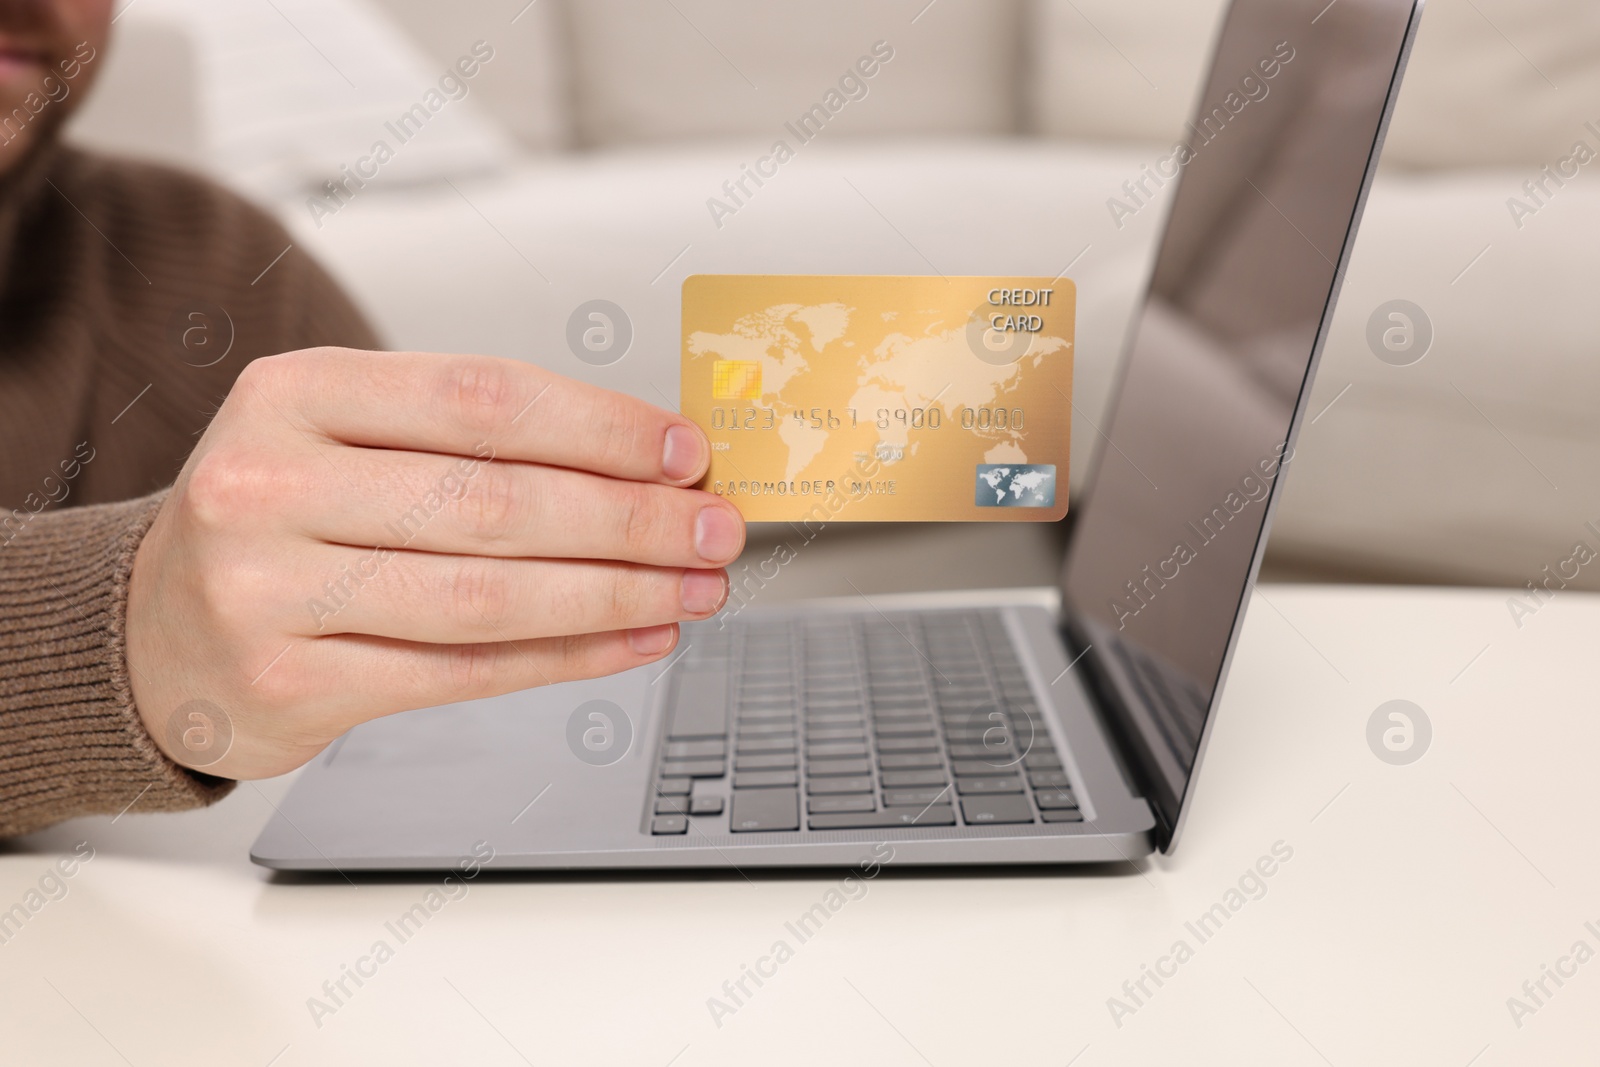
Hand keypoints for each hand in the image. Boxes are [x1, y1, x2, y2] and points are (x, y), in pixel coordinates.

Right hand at [125, 348, 742, 778]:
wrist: (156, 629)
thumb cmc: (282, 518)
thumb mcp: (348, 440)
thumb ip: (477, 440)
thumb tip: (647, 461)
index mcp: (294, 393)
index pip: (481, 398)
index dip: (602, 427)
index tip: (686, 452)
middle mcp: (269, 485)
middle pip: (495, 502)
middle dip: (631, 519)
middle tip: (715, 528)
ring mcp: (270, 591)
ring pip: (487, 596)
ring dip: (616, 595)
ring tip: (693, 588)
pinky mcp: (292, 683)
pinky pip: (464, 672)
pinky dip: (567, 658)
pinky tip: (634, 639)